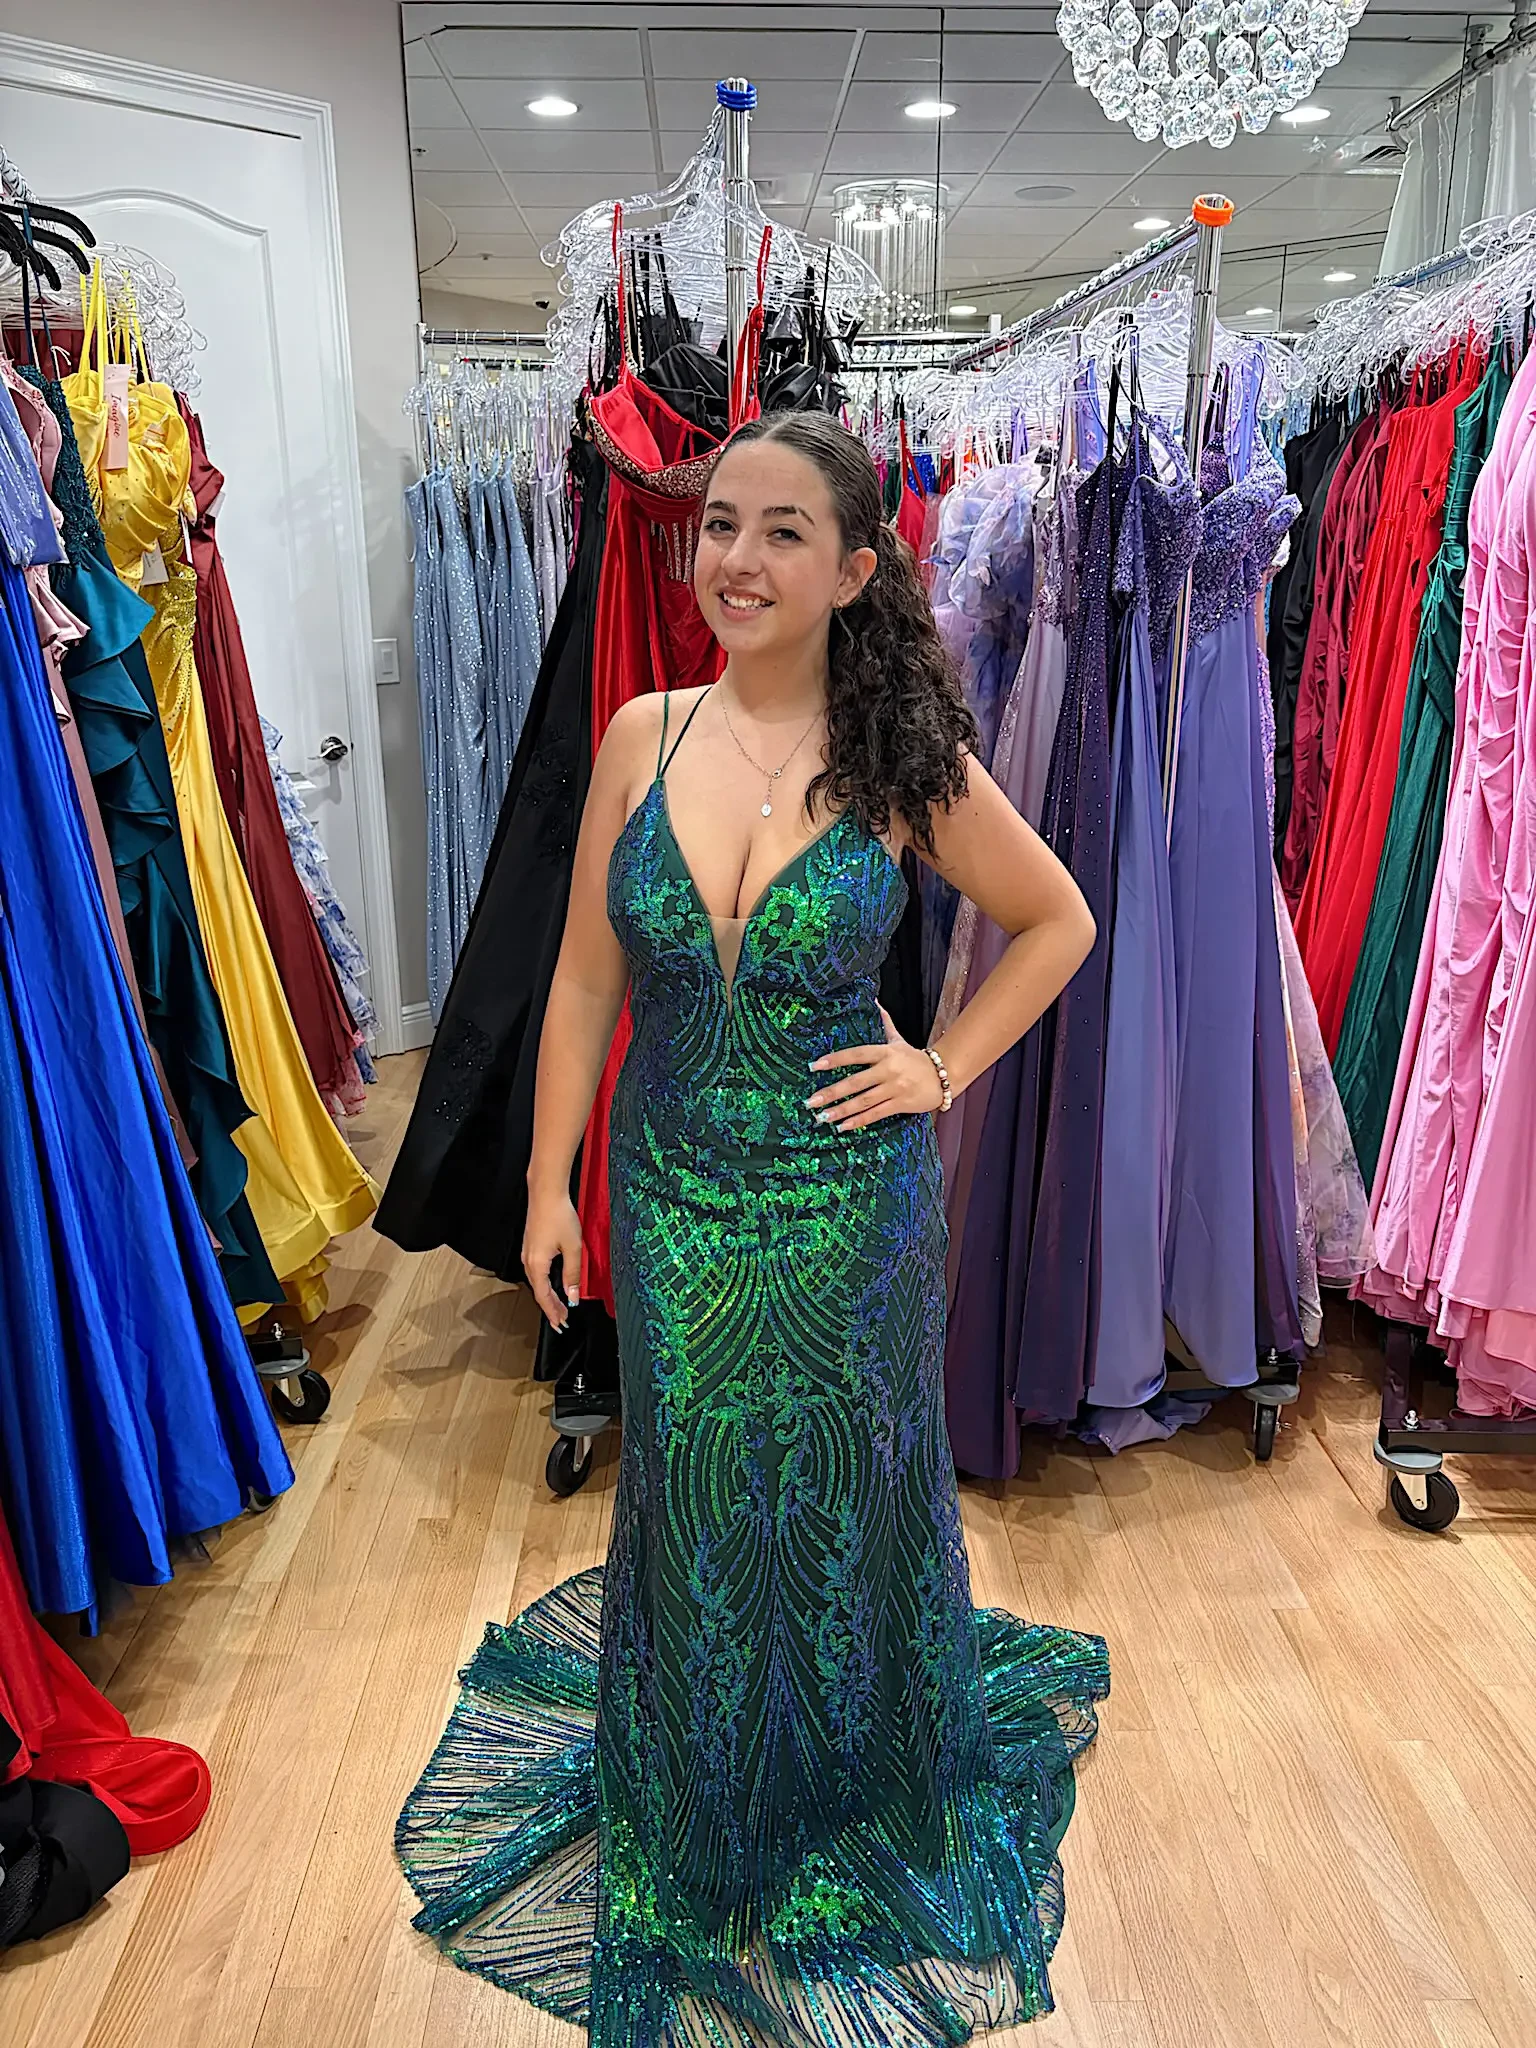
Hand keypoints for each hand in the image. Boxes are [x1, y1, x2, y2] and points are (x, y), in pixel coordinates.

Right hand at [522, 1191, 583, 1331]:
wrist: (546, 1194)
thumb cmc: (558, 1216)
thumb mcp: (572, 1248)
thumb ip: (573, 1274)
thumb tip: (572, 1295)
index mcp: (537, 1265)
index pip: (544, 1297)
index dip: (553, 1312)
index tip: (561, 1323)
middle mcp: (528, 1261)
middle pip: (539, 1292)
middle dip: (551, 1308)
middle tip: (562, 1320)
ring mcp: (528, 1253)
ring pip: (537, 1283)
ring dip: (548, 1297)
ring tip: (560, 1307)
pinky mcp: (531, 1246)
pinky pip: (537, 1272)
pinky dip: (545, 1284)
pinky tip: (553, 1285)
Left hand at [805, 1005, 946, 1129]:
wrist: (944, 1075)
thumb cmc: (916, 1059)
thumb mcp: (899, 1040)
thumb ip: (885, 1024)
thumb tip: (874, 1002)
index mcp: (885, 1052)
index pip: (856, 1054)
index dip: (835, 1060)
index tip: (814, 1066)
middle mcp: (888, 1070)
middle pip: (855, 1082)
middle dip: (832, 1092)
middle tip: (810, 1101)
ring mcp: (895, 1088)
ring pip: (863, 1101)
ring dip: (841, 1110)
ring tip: (822, 1117)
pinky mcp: (901, 1104)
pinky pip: (876, 1114)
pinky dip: (859, 1121)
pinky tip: (842, 1126)